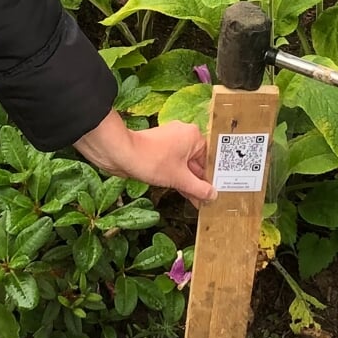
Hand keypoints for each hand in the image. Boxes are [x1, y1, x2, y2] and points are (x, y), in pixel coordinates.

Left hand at [75, 111, 214, 203]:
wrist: (121, 154)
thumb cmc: (151, 160)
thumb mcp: (180, 178)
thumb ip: (199, 188)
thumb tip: (212, 194)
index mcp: (193, 136)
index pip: (210, 160)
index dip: (212, 179)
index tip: (216, 193)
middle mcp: (183, 135)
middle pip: (197, 163)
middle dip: (200, 183)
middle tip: (207, 201)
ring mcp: (170, 141)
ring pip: (184, 165)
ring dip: (188, 183)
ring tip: (197, 201)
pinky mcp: (159, 149)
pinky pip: (173, 165)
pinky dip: (177, 178)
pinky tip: (185, 193)